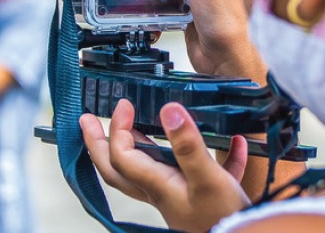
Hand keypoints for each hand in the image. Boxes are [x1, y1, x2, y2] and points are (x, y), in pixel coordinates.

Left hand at [80, 100, 249, 232]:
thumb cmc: (222, 220)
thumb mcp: (207, 178)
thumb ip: (188, 144)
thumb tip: (168, 110)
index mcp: (158, 184)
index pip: (121, 155)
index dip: (117, 128)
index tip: (123, 105)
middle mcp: (162, 190)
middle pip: (119, 168)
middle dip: (100, 144)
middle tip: (88, 121)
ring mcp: (181, 194)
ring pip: (151, 169)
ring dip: (140, 146)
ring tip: (135, 125)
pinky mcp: (205, 197)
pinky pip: (203, 173)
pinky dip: (213, 156)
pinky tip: (236, 143)